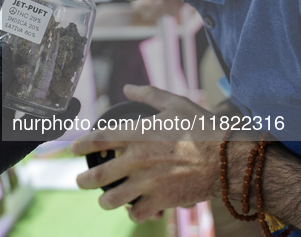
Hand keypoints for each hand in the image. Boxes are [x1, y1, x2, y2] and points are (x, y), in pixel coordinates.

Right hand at [0, 43, 80, 233]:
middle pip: (29, 105)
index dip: (66, 108)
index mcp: (23, 136)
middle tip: (38, 61)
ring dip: (2, 80)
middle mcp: (9, 132)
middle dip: (33, 84)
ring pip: (1, 100)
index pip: (54, 122)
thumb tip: (3, 49)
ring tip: (5, 57)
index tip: (75, 93)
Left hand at [71, 85, 221, 222]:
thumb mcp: (174, 103)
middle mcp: (136, 159)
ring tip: (103, 199)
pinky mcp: (162, 200)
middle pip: (97, 174)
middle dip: (83, 180)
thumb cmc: (201, 126)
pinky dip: (133, 213)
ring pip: (112, 199)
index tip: (73, 150)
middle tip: (80, 181)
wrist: (227, 157)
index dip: (81, 145)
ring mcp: (147, 182)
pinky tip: (133, 208)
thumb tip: (127, 87)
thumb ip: (147, 94)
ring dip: (104, 200)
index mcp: (136, 134)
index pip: (98, 139)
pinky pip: (137, 213)